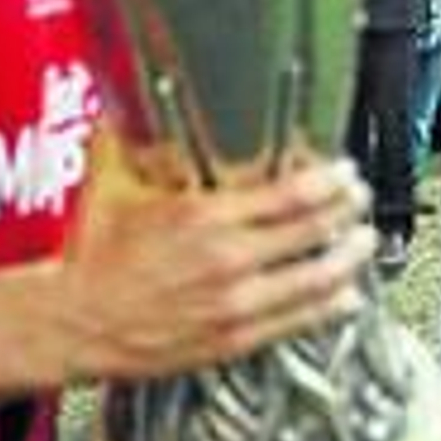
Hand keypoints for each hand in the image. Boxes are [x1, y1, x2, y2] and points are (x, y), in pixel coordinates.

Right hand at [58, 154, 374, 384]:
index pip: (290, 194)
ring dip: (349, 258)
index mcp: (203, 217)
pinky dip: (331, 305)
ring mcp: (236, 304)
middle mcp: (227, 260)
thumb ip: (134, 142)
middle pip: (313, 231)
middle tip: (360, 199)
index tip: (343, 171)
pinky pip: (299, 321)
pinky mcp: (235, 340)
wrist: (77, 322)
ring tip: (363, 243)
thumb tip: (131, 101)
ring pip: (316, 279)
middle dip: (347, 211)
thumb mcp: (114, 187)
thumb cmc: (95, 259)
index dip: (328, 180)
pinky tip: (346, 294)